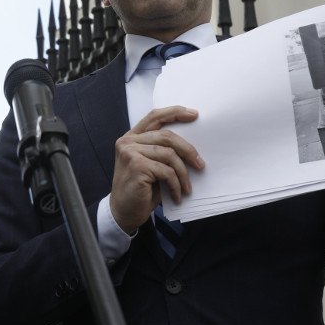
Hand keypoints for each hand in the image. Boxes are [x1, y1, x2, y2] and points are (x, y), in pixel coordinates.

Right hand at [110, 106, 203, 233]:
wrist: (123, 212)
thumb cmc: (140, 189)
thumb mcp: (150, 164)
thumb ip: (161, 150)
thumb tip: (191, 146)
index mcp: (131, 137)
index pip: (154, 116)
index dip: (175, 112)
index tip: (194, 114)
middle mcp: (128, 142)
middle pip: (166, 136)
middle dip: (188, 150)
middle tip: (200, 164)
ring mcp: (130, 153)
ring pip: (169, 154)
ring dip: (183, 173)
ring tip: (187, 187)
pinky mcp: (137, 167)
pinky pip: (166, 171)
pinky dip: (176, 185)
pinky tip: (177, 195)